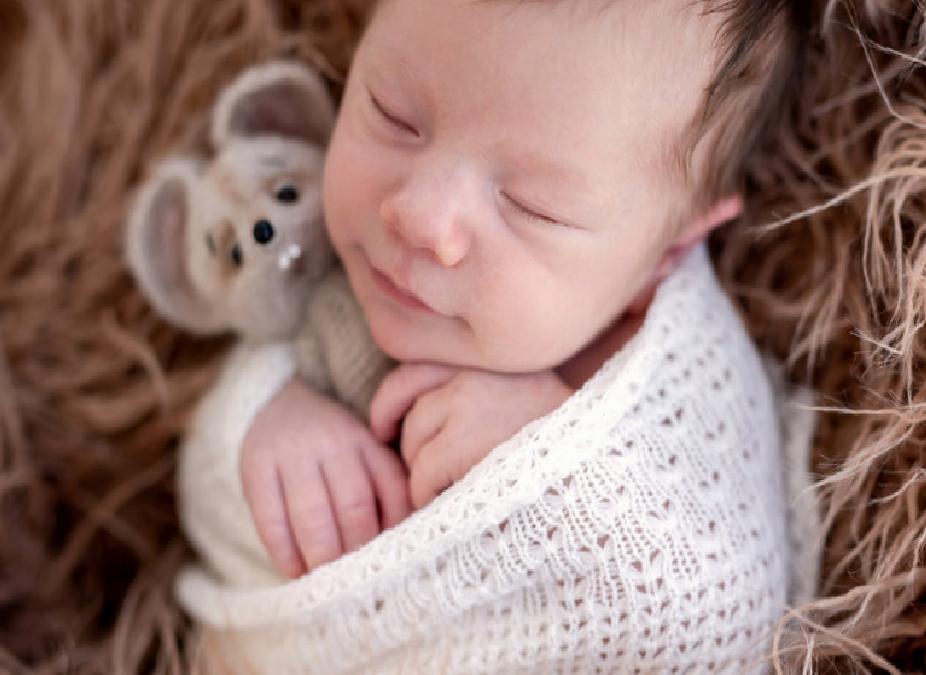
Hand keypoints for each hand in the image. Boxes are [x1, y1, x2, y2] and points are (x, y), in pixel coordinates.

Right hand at [240, 378, 411, 577]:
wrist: (275, 406)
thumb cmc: (331, 446)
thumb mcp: (365, 453)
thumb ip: (385, 489)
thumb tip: (402, 546)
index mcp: (368, 443)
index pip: (391, 490)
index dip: (394, 531)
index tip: (392, 562)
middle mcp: (334, 444)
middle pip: (354, 506)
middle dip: (357, 551)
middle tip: (357, 582)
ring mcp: (293, 454)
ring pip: (313, 515)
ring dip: (322, 557)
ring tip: (326, 581)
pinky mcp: (256, 468)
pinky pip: (270, 518)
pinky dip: (284, 552)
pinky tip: (293, 571)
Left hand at [370, 364, 572, 508]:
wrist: (599, 475)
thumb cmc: (568, 451)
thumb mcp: (528, 402)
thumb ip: (481, 397)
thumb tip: (418, 417)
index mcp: (491, 363)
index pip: (416, 370)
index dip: (392, 402)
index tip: (384, 427)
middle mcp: (475, 374)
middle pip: (410, 407)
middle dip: (408, 443)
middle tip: (414, 469)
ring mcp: (468, 403)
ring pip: (414, 443)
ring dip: (423, 472)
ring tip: (450, 491)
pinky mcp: (464, 441)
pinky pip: (422, 473)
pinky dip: (427, 494)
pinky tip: (451, 503)